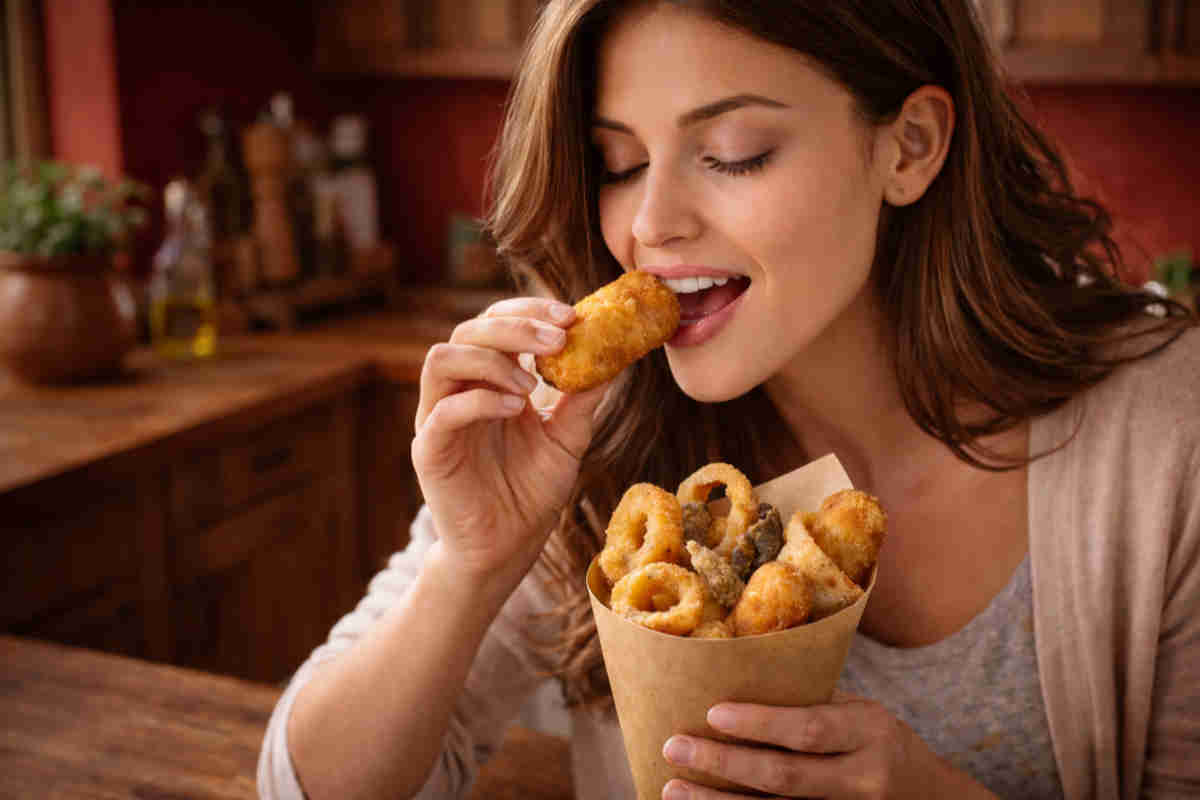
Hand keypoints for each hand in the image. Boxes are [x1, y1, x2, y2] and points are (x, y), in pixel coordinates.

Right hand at [412, 296, 608, 590]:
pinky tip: (516, 409)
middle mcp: (459, 390)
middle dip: (515, 326)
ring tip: (531, 384)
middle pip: (468, 330)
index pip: (497, 321)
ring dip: (491, 360)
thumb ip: (582, 398)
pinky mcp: (429, 450)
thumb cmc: (532, 491)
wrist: (508, 547)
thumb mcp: (568, 438)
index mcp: (489, 379)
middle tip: (558, 338)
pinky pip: (443, 411)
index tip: (571, 315)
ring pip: (442, 358)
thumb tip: (615, 355)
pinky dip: (480, 400)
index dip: (530, 310)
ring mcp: (439, 418)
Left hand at [660, 692, 997, 799]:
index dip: (759, 723)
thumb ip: (812, 703)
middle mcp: (863, 780)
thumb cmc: (880, 742)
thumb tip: (736, 676)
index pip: (808, 730)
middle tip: (674, 748)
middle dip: (723, 764)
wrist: (933, 799)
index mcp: (868, 733)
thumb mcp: (861, 714)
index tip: (711, 713)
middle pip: (784, 778)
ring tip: (672, 789)